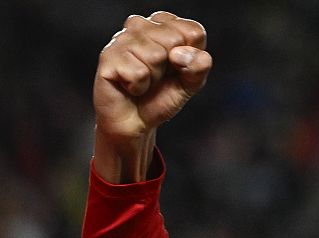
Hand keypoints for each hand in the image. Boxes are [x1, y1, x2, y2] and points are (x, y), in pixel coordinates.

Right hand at [92, 12, 211, 182]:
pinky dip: (139, 86)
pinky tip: (129, 85)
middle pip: (174, 40)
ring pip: (155, 55)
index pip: (193, 31)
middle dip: (171, 67)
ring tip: (143, 81)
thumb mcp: (191, 83)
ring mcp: (122, 38)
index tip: (177, 67)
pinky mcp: (108, 56)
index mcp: (164, 25)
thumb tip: (180, 54)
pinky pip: (138, 72)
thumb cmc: (162, 96)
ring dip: (154, 78)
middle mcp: (141, 25)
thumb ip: (199, 66)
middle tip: (157, 77)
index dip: (191, 57)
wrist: (135, 121)